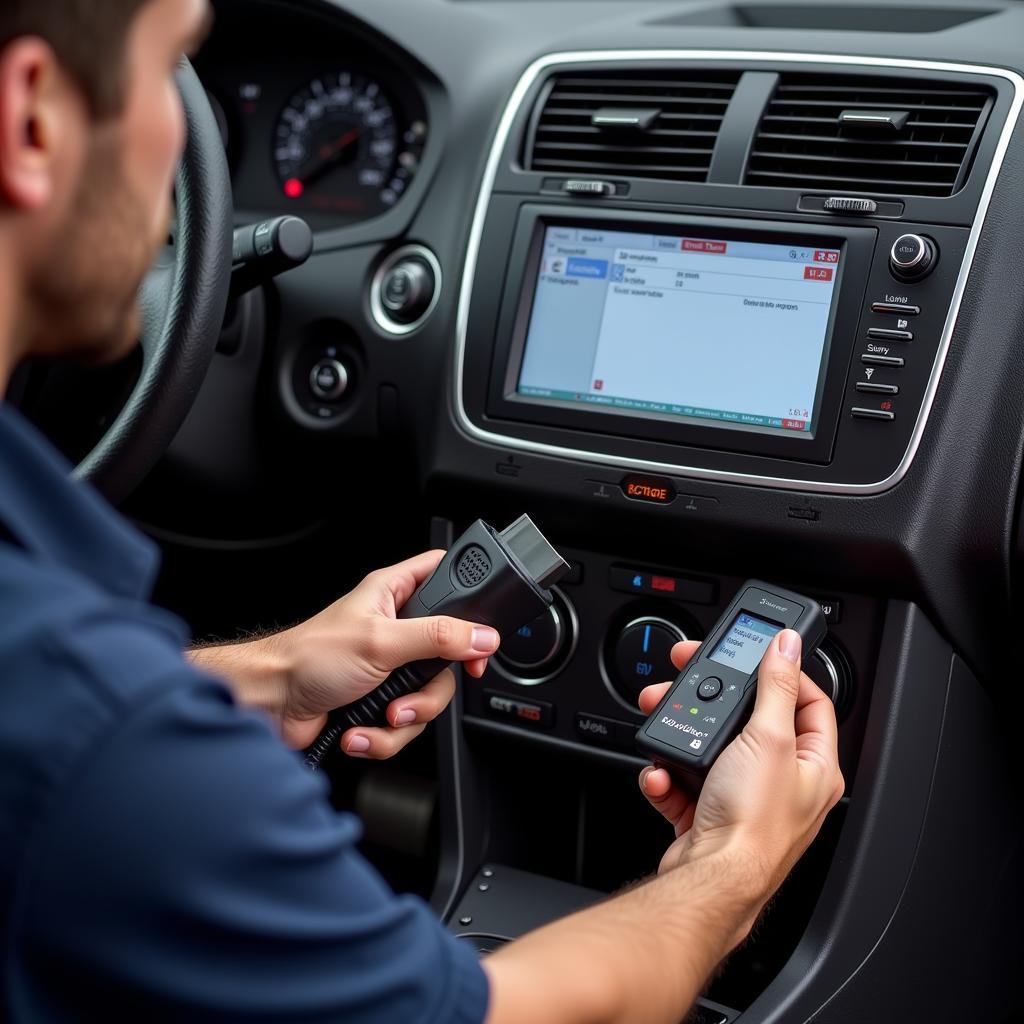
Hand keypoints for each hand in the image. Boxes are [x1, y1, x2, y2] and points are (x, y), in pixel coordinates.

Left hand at [260, 551, 498, 754]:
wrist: (271, 705)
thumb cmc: (307, 657)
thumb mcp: (380, 641)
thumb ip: (437, 637)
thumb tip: (481, 636)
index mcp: (393, 594)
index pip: (446, 576)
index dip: (471, 601)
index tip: (479, 635)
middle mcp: (395, 630)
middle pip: (448, 656)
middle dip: (430, 689)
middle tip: (411, 690)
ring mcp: (388, 669)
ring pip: (429, 698)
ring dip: (404, 717)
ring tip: (379, 713)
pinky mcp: (379, 703)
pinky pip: (405, 725)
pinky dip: (383, 734)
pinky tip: (359, 727)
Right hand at [637, 631, 843, 915]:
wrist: (709, 882)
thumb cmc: (752, 826)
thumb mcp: (768, 738)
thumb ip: (777, 686)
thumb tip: (788, 646)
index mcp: (813, 766)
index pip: (810, 702)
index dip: (784, 672)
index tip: (755, 654)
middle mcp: (782, 783)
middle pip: (750, 719)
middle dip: (714, 697)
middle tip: (690, 673)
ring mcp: (742, 798)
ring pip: (711, 747)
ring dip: (682, 732)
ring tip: (663, 717)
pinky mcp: (707, 814)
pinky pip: (683, 780)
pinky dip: (667, 774)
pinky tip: (663, 773)